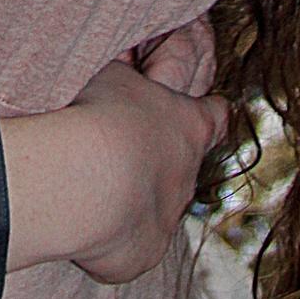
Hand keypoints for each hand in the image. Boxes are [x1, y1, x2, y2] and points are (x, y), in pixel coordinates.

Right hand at [0, 17, 227, 282]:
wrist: (86, 181)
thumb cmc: (100, 116)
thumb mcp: (110, 71)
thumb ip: (122, 66)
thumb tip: (124, 50)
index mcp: (188, 121)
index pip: (213, 112)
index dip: (209, 107)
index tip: (206, 98)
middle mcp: (186, 169)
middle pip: (193, 155)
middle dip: (176, 142)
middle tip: (151, 129)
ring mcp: (168, 212)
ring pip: (166, 198)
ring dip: (144, 184)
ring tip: (110, 172)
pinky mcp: (143, 248)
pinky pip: (135, 238)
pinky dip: (120, 226)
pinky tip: (97, 214)